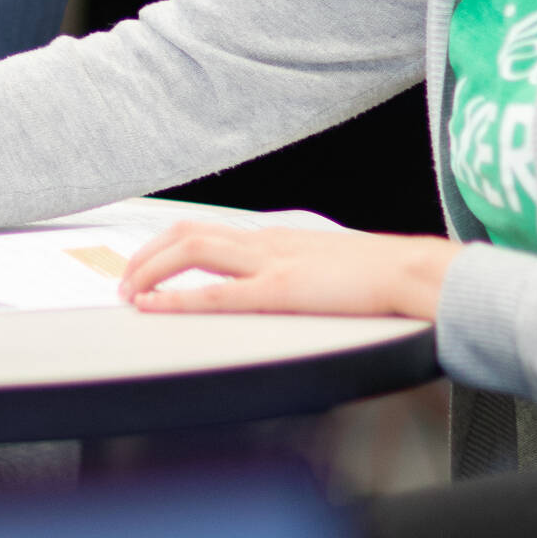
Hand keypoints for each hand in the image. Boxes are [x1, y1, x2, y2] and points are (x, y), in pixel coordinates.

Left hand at [119, 222, 456, 322]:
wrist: (414, 272)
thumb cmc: (381, 276)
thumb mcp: (327, 266)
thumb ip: (298, 271)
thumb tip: (281, 286)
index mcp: (276, 238)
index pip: (205, 230)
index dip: (165, 245)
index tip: (142, 264)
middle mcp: (266, 242)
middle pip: (186, 233)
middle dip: (145, 256)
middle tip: (123, 281)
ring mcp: (271, 263)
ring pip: (191, 251)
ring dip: (150, 271)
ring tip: (127, 293)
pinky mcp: (281, 290)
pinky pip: (217, 294)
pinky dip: (177, 299)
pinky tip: (153, 307)